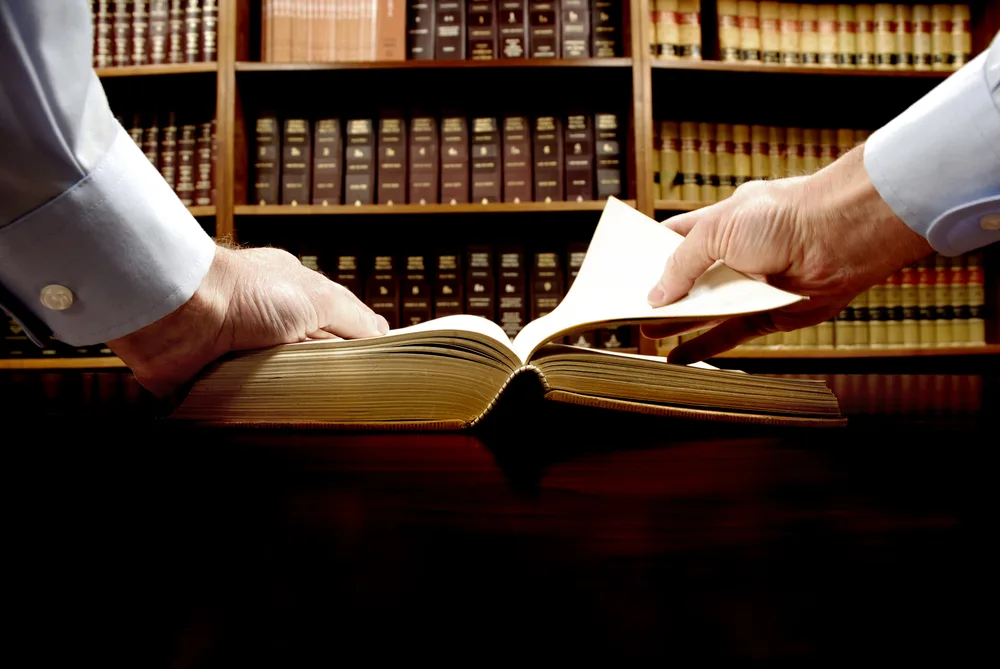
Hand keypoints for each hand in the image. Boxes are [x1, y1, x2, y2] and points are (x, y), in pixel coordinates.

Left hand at [107, 245, 387, 395]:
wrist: (180, 311)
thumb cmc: (244, 292)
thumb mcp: (318, 297)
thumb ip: (355, 318)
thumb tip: (385, 339)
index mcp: (292, 297)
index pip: (335, 326)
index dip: (355, 349)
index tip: (376, 376)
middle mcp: (266, 323)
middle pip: (311, 360)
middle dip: (327, 379)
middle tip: (351, 407)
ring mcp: (240, 351)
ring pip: (282, 386)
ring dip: (293, 399)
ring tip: (316, 420)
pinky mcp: (215, 380)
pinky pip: (244, 404)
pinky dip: (257, 413)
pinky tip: (275, 422)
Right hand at [645, 145, 932, 363]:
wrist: (839, 236)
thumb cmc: (783, 217)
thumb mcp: (716, 232)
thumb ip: (682, 265)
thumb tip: (656, 296)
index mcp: (720, 223)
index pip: (676, 237)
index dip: (651, 253)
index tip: (625, 271)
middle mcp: (735, 254)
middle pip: (689, 278)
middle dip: (661, 293)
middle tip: (629, 309)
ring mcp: (751, 285)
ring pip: (706, 309)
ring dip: (676, 322)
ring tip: (645, 333)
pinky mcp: (768, 314)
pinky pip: (730, 334)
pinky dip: (704, 347)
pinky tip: (679, 357)